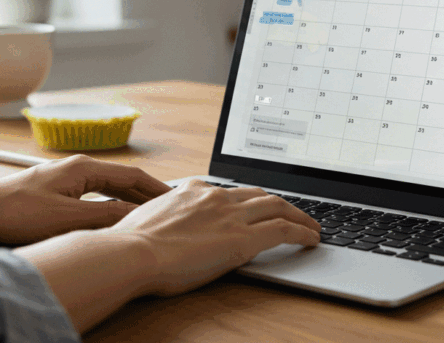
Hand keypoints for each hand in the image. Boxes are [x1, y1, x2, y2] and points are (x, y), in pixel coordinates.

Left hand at [0, 154, 170, 243]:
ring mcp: (64, 178)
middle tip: (168, 209)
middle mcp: (76, 167)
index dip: (156, 189)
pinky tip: (112, 218)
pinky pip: (92, 195)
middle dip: (145, 193)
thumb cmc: (17, 214)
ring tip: (146, 214)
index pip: (132, 175)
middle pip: (121, 179)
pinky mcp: (53, 190)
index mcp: (83, 168)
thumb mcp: (68, 219)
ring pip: (106, 188)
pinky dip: (109, 205)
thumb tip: (137, 215)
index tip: (175, 200)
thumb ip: (106, 216)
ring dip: (127, 199)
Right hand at [108, 179, 321, 295]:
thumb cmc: (131, 246)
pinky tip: (312, 238)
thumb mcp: (149, 222)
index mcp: (192, 191)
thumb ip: (167, 220)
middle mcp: (215, 196)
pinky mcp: (243, 237)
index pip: (228, 190)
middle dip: (280, 202)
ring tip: (311, 225)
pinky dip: (302, 231)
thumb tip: (168, 231)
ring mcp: (231, 214)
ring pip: (278, 206)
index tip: (254, 204)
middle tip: (294, 212)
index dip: (248, 198)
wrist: (134, 253)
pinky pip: (284, 229)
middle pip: (259, 193)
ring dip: (299, 214)